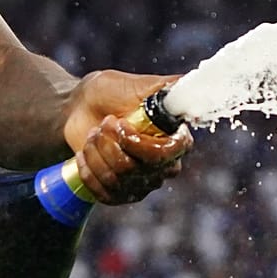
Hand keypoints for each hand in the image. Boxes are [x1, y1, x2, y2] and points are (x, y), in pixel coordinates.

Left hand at [65, 70, 192, 204]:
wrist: (82, 107)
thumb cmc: (112, 92)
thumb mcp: (141, 84)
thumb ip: (170, 87)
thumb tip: (194, 85)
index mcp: (175, 139)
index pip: (168, 154)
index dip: (140, 144)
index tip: (120, 123)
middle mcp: (163, 165)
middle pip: (135, 168)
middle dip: (110, 143)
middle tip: (104, 122)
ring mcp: (141, 181)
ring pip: (116, 179)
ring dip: (96, 152)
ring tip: (94, 133)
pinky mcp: (119, 192)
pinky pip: (104, 193)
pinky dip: (88, 171)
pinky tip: (84, 153)